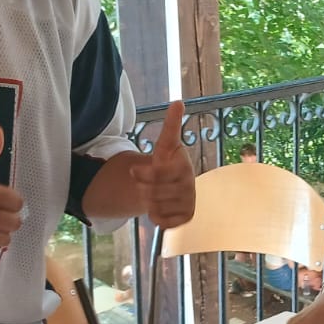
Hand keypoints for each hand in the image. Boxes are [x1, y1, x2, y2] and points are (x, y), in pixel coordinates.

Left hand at [128, 102, 195, 227]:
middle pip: (154, 193)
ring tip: (151, 194)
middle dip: (143, 188)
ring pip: (156, 207)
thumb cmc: (168, 161)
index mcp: (184, 166)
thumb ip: (171, 125)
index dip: (143, 174)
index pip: (158, 174)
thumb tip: (178, 101)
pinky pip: (164, 222)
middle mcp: (190, 185)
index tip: (133, 170)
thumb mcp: (167, 143)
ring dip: (148, 202)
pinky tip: (158, 208)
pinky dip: (156, 217)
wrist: (176, 183)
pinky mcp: (187, 217)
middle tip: (143, 184)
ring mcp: (190, 202)